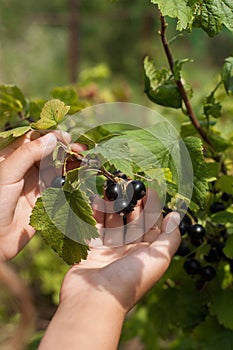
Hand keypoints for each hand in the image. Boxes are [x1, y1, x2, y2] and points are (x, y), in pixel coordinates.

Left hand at [0, 131, 73, 259]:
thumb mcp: (7, 173)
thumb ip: (28, 153)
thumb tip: (52, 138)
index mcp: (11, 157)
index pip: (33, 139)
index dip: (50, 135)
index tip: (66, 137)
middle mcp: (24, 168)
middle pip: (47, 152)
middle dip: (63, 149)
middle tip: (79, 149)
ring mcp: (35, 183)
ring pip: (55, 168)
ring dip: (69, 163)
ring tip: (83, 160)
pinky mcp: (45, 198)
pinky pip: (59, 185)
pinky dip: (70, 180)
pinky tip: (79, 176)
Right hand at [61, 189, 180, 311]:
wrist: (94, 301)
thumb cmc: (130, 281)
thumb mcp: (158, 259)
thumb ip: (170, 237)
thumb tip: (176, 216)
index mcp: (146, 252)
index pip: (152, 223)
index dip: (152, 205)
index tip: (149, 188)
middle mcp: (129, 248)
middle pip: (132, 219)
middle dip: (132, 201)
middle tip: (128, 183)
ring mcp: (109, 247)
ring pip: (113, 219)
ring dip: (113, 203)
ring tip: (112, 187)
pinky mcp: (91, 246)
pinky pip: (95, 224)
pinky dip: (95, 211)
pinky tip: (96, 198)